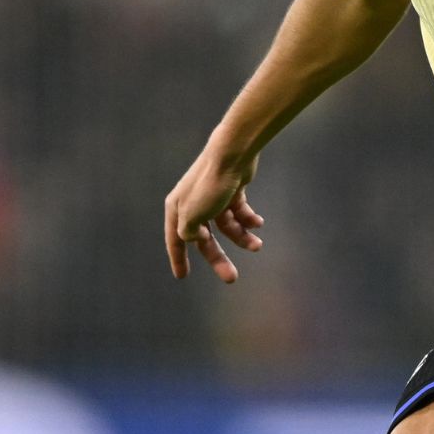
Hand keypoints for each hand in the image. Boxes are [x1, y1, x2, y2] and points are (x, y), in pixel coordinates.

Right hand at [165, 148, 264, 282]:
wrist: (233, 155)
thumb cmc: (209, 185)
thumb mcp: (192, 216)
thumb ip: (188, 233)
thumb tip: (194, 239)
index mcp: (178, 209)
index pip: (175, 240)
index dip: (178, 259)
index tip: (182, 276)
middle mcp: (193, 203)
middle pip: (206, 239)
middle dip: (219, 258)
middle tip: (231, 278)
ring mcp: (213, 197)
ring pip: (227, 227)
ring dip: (241, 238)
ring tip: (257, 245)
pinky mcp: (231, 190)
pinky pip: (240, 212)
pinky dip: (249, 219)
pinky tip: (258, 223)